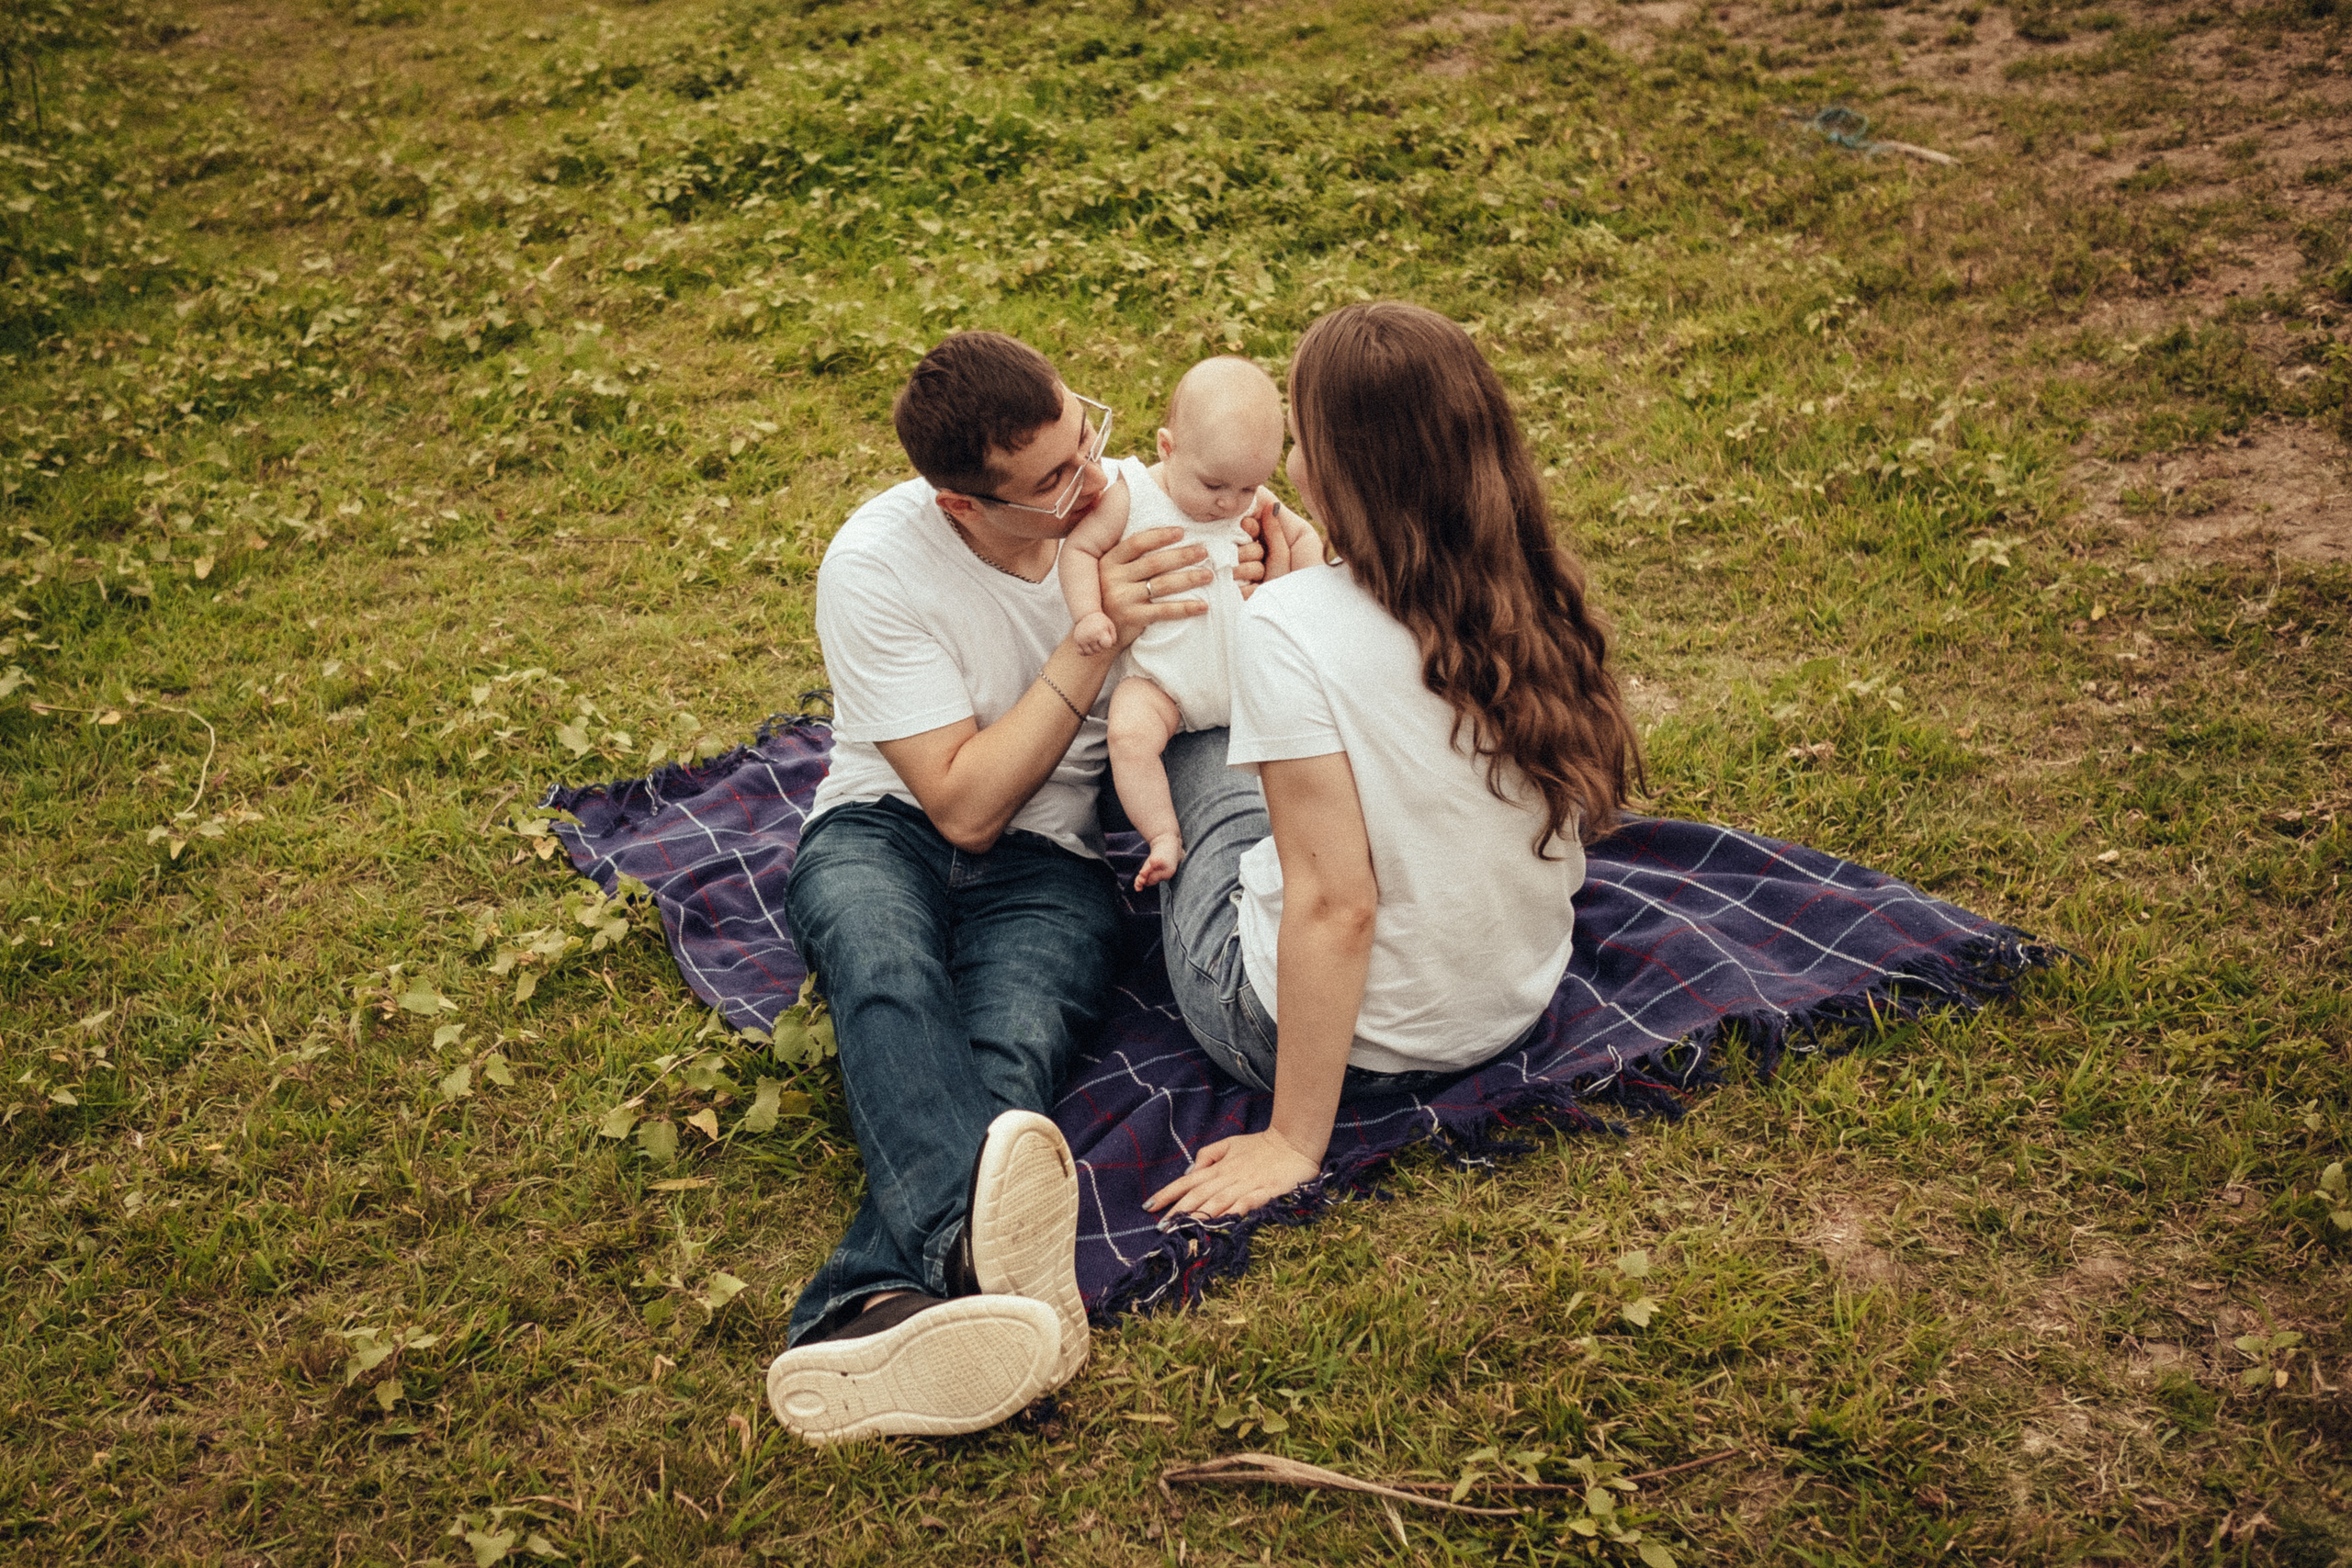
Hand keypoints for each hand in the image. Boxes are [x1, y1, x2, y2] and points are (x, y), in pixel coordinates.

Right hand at [1072, 610, 1117, 655]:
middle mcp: (1090, 636)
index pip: (1107, 645)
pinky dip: (1085, 652)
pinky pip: (1081, 653)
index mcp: (1100, 631)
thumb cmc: (1101, 622)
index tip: (1106, 637)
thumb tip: (1110, 645)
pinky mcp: (1077, 641)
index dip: (1108, 643)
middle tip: (1099, 638)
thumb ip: (1113, 637)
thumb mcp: (1110, 626)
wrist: (1086, 615)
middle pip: (1099, 650)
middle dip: (1101, 646)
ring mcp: (1082, 639)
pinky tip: (1088, 645)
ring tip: (1095, 642)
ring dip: (1094, 650)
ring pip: (1090, 653)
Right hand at [1100, 524, 1212, 651]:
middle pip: (1155, 562)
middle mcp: (1112, 577)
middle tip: (1204, 552)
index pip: (1137, 543)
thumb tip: (1165, 539)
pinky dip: (1186, 608)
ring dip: (1189, 579)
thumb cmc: (1111, 599)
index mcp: (1108, 561)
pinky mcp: (1131, 618)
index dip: (1160, 536)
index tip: (1182, 532)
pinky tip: (1203, 606)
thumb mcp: (1112, 575)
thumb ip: (1130, 561)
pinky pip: (1164, 610)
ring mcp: (1121, 598)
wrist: (1095, 634)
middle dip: (1183, 555)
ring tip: (1208, 575)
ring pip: (1163, 584)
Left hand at [1144, 1129, 1321, 1220]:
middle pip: (1199, 1195)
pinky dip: (1236, 1212)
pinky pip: (1249, 1203)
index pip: (1187, 1181)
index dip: (1168, 1193)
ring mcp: (1247, 1186)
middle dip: (1179, 1211)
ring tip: (1183, 1230)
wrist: (1295, 1143)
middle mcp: (1229, 1178)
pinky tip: (1225, 1223)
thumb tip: (1190, 1170)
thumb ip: (1209, 1156)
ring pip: (1219, 1202)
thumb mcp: (1230, 1144)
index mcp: (1219, 1168)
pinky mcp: (1267, 1192)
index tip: (1148, 1207)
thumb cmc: (1261, 1146)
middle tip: (1161, 1228)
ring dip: (1200, 1216)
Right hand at [1234, 488, 1315, 597]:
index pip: (1241, 524)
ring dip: (1251, 569)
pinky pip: (1233, 586)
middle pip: (1234, 543)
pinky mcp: (1240, 599)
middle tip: (1263, 557)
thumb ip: (1277, 516)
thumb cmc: (1310, 568)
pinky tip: (1260, 591)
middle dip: (1250, 548)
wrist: (1313, 603)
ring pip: (1233, 564)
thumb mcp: (1299, 535)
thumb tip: (1257, 490)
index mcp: (1264, 539)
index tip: (1252, 527)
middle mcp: (1251, 557)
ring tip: (1266, 577)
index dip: (1246, 525)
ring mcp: (1244, 579)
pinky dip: (1248, 589)